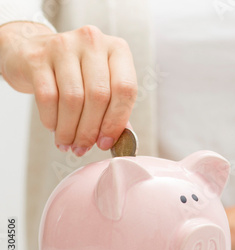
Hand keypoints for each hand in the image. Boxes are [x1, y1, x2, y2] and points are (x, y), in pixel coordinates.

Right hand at [0, 22, 136, 155]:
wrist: (35, 50)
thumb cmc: (77, 72)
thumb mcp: (102, 83)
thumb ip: (114, 109)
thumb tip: (121, 141)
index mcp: (117, 49)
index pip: (125, 89)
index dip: (116, 120)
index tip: (107, 142)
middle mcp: (93, 42)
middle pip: (98, 96)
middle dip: (90, 129)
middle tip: (84, 147)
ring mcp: (64, 45)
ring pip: (73, 99)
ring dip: (70, 129)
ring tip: (69, 143)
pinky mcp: (38, 57)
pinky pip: (48, 97)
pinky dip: (52, 120)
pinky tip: (54, 129)